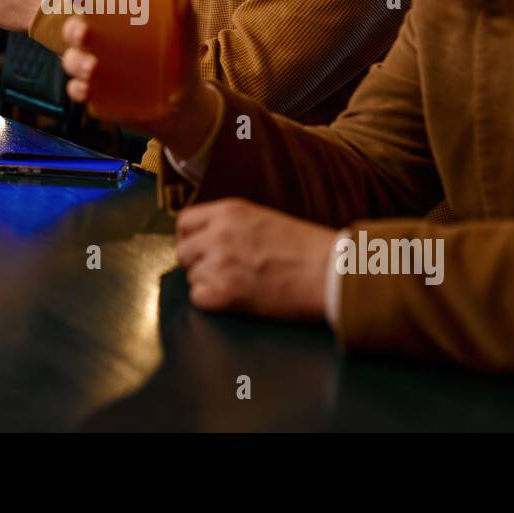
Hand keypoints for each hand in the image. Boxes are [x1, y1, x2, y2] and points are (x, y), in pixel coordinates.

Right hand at [60, 0, 216, 157]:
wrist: (185, 108)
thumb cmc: (181, 65)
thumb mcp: (185, 43)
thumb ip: (186, 21)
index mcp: (117, 24)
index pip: (90, 5)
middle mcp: (101, 44)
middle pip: (74, 31)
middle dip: (73, 30)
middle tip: (84, 34)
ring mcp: (96, 71)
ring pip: (72, 60)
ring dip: (76, 62)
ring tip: (92, 68)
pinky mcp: (97, 95)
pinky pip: (77, 90)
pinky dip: (77, 89)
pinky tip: (87, 90)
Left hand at [175, 199, 337, 319]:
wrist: (330, 271)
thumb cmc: (306, 247)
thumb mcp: (262, 218)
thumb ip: (231, 224)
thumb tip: (207, 238)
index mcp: (228, 211)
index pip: (184, 222)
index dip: (190, 237)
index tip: (200, 248)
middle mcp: (218, 234)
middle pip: (183, 252)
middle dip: (197, 262)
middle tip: (220, 271)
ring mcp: (220, 263)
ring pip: (191, 277)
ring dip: (208, 282)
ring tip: (237, 284)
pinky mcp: (226, 293)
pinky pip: (198, 298)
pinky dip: (212, 301)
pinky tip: (235, 298)